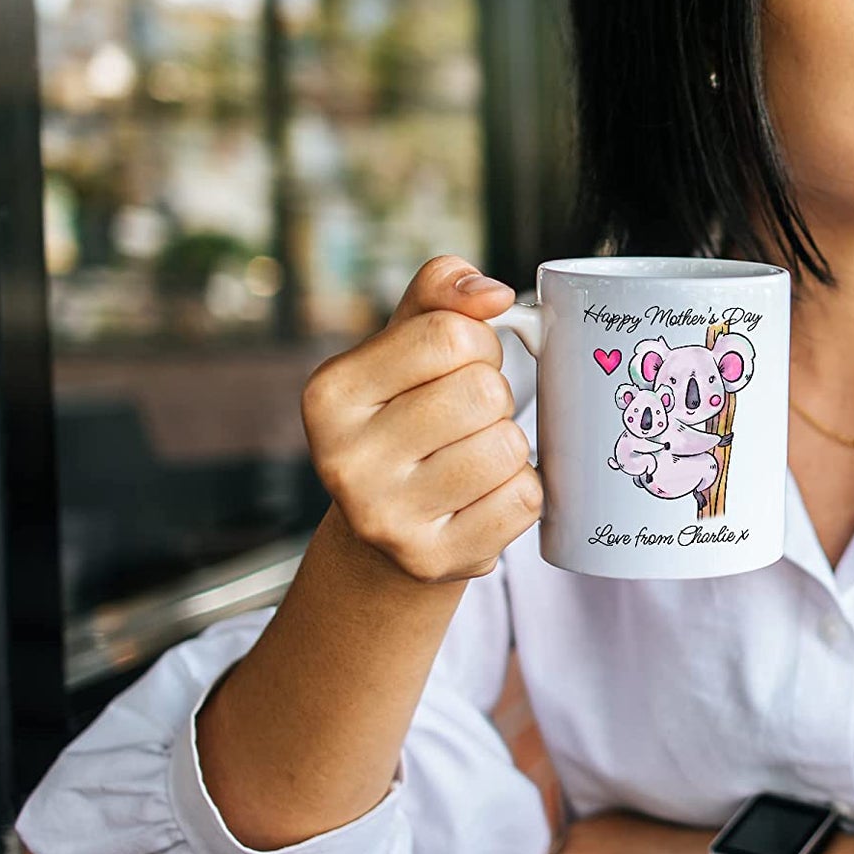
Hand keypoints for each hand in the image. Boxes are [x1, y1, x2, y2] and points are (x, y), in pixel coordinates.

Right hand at [299, 255, 540, 586]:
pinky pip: (523, 500)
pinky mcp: (432, 560)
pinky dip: (520, 490)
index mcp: (330, 393)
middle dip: (493, 395)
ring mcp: (385, 518)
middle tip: (467, 417)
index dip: (476, 342)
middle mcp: (344, 460)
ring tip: (472, 455)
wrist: (384, 529)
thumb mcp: (405, 342)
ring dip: (509, 444)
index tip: (460, 363)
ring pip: (508, 447)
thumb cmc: (404, 415)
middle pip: (483, 392)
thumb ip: (441, 293)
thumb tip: (491, 293)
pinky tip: (483, 495)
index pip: (449, 334)